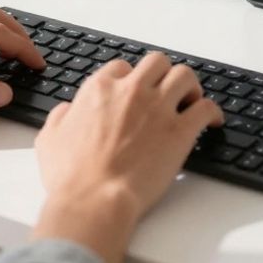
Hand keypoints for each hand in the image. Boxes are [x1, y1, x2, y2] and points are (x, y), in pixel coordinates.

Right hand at [31, 53, 223, 262]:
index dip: (130, 78)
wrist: (94, 199)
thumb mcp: (49, 140)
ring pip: (185, 76)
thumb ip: (60, 117)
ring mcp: (158, 108)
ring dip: (190, 86)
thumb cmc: (72, 176)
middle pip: (157, 62)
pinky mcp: (180, 131)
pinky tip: (212, 120)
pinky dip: (212, 111)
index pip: (121, 67)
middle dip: (163, 74)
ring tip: (191, 99)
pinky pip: (206, 108)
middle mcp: (131, 91)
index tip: (136, 90)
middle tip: (166, 90)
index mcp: (100, 89)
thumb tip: (67, 110)